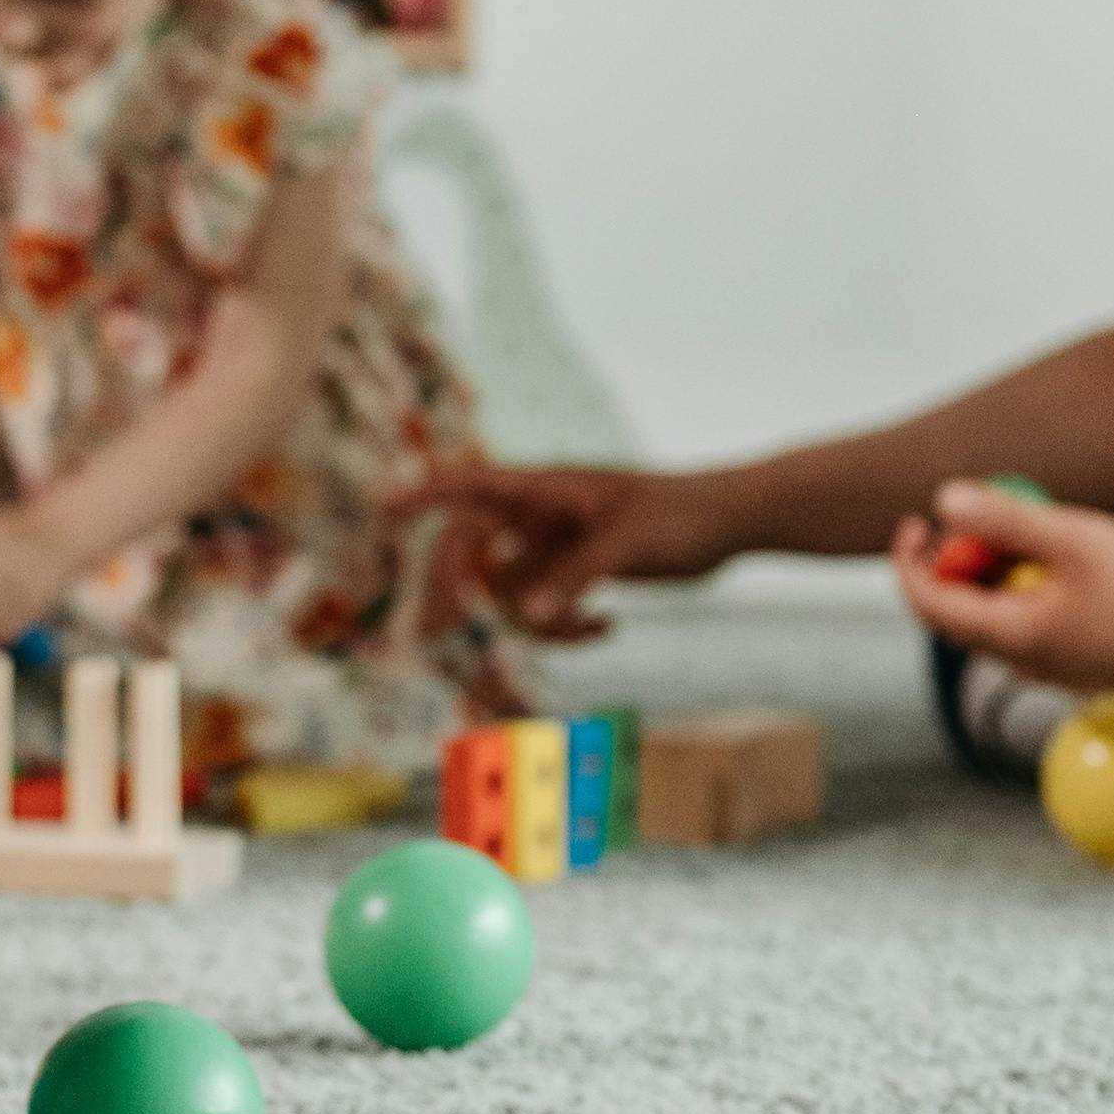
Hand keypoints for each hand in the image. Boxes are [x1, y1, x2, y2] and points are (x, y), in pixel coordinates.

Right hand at [428, 464, 748, 639]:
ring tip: (593, 628)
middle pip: (470, 547)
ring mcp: (554, 545)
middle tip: (436, 628)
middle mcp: (539, 515)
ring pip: (509, 590)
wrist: (730, 522)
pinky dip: (566, 626)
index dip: (424, 493)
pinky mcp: (573, 571)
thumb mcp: (630, 543)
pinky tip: (608, 628)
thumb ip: (578, 577)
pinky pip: (543, 606)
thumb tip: (528, 615)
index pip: (471, 484)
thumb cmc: (683, 514)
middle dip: (455, 586)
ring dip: (538, 622)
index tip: (383, 505)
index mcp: (546, 489)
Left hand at [895, 477, 1113, 690]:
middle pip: (958, 612)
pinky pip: (1031, 626)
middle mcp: (1025, 663)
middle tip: (970, 517)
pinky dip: (1025, 590)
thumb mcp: (1076, 540)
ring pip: (996, 619)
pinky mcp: (1084, 662)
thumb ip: (1006, 519)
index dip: (908, 560)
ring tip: (1021, 530)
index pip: (928, 604)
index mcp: (1012, 638)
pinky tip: (1063, 559)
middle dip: (951, 563)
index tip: (913, 519)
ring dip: (991, 575)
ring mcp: (1055, 668)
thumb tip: (942, 498)